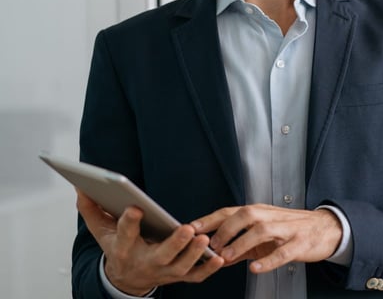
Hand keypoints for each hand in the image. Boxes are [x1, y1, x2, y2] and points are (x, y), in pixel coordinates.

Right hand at [76, 190, 223, 295]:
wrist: (126, 278)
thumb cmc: (118, 248)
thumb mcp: (101, 231)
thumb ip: (91, 209)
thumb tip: (80, 186)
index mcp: (124, 249)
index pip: (125, 234)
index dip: (129, 222)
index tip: (135, 208)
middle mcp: (145, 262)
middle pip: (160, 256)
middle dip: (174, 244)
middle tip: (186, 229)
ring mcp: (164, 272)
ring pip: (180, 267)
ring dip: (193, 255)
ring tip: (204, 239)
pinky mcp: (179, 277)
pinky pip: (195, 277)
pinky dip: (208, 269)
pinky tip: (219, 257)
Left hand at [194, 204, 342, 273]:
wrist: (326, 229)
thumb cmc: (292, 230)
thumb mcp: (264, 236)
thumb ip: (241, 245)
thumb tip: (216, 256)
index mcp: (261, 213)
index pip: (231, 211)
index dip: (211, 219)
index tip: (191, 227)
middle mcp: (272, 216)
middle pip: (246, 214)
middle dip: (226, 228)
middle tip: (212, 244)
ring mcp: (287, 229)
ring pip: (262, 230)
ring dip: (242, 242)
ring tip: (227, 256)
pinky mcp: (300, 243)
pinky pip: (283, 252)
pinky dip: (268, 260)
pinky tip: (255, 268)